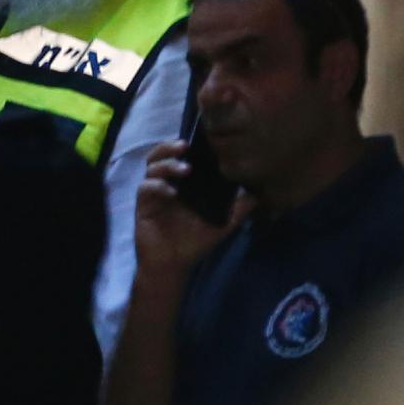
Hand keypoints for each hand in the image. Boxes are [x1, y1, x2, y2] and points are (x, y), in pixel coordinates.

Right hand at [133, 141, 245, 293]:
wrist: (173, 264)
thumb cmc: (195, 242)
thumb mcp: (224, 222)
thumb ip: (241, 206)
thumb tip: (260, 190)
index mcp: (185, 183)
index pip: (181, 155)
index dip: (187, 144)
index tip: (201, 140)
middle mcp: (168, 183)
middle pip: (161, 154)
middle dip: (170, 146)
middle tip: (185, 146)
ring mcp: (154, 193)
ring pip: (152, 166)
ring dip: (167, 164)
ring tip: (185, 169)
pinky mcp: (143, 205)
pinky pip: (146, 188)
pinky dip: (158, 186)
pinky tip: (172, 193)